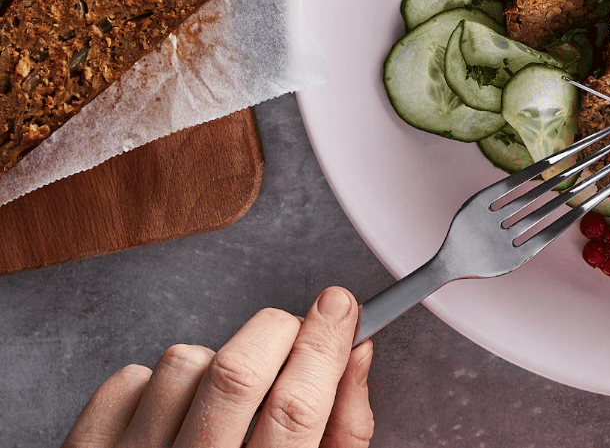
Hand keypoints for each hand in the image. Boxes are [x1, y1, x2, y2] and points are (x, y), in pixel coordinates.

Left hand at [63, 286, 374, 447]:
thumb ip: (343, 429)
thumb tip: (353, 354)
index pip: (295, 408)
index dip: (324, 345)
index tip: (340, 309)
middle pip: (236, 373)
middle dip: (278, 331)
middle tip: (292, 332)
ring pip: (183, 363)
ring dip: (215, 363)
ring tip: (222, 403)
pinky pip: (129, 379)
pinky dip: (159, 385)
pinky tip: (175, 417)